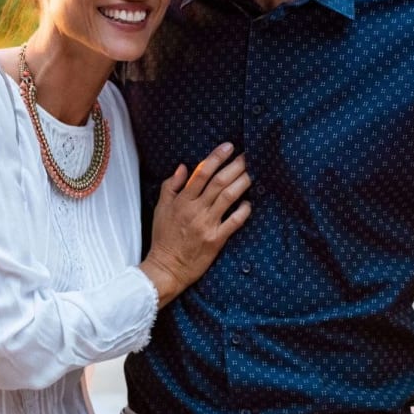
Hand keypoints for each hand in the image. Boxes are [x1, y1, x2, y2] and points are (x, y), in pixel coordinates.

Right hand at [139, 143, 251, 306]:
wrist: (167, 267)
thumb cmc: (163, 237)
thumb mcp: (160, 208)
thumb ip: (170, 186)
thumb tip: (182, 167)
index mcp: (181, 201)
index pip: (201, 173)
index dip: (216, 157)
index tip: (228, 146)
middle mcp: (195, 210)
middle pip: (219, 182)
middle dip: (235, 166)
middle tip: (248, 156)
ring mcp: (207, 225)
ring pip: (228, 197)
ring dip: (242, 182)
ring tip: (252, 172)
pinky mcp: (216, 240)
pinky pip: (234, 222)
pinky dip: (243, 210)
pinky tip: (249, 202)